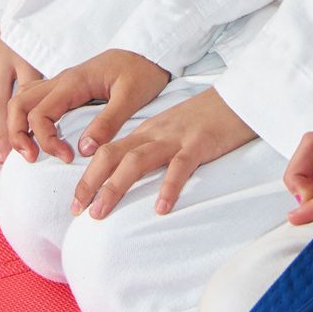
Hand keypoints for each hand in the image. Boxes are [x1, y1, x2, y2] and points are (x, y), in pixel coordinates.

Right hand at [10, 48, 171, 165]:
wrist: (149, 52)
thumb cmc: (142, 72)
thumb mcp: (131, 97)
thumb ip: (108, 122)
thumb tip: (84, 149)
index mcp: (74, 82)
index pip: (40, 113)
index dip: (46, 140)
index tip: (67, 157)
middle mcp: (61, 81)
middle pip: (19, 104)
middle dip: (17, 133)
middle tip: (32, 158)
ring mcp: (61, 83)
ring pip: (23, 99)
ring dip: (18, 125)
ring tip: (30, 151)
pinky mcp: (66, 88)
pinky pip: (34, 99)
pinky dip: (26, 118)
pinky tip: (37, 136)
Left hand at [69, 86, 255, 219]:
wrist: (237, 98)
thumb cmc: (204, 120)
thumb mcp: (170, 132)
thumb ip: (150, 149)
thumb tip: (129, 177)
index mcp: (145, 133)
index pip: (107, 152)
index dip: (87, 177)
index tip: (75, 204)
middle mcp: (154, 134)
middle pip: (112, 155)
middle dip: (90, 183)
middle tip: (77, 211)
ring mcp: (175, 138)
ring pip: (136, 161)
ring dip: (115, 187)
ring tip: (100, 213)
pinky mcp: (199, 144)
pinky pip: (180, 166)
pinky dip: (168, 187)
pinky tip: (161, 208)